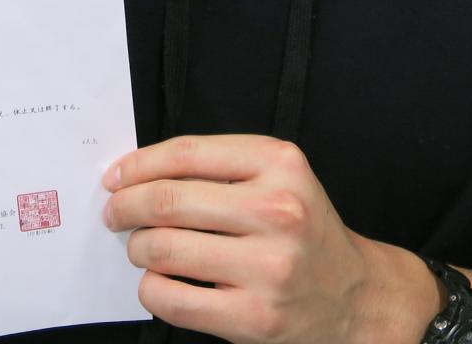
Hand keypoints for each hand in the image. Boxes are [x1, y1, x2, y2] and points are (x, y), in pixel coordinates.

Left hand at [102, 134, 433, 343]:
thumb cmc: (303, 231)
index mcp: (281, 164)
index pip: (185, 154)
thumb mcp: (279, 177)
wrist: (355, 296)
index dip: (137, 164)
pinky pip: (171, 299)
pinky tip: (160, 281)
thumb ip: (220, 166)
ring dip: (137, 248)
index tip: (116, 177)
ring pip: (162, 250)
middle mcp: (278, 211)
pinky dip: (151, 288)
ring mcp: (267, 267)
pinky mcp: (254, 317)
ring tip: (142, 248)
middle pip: (167, 201)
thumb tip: (137, 172)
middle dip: (126, 207)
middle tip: (116, 213)